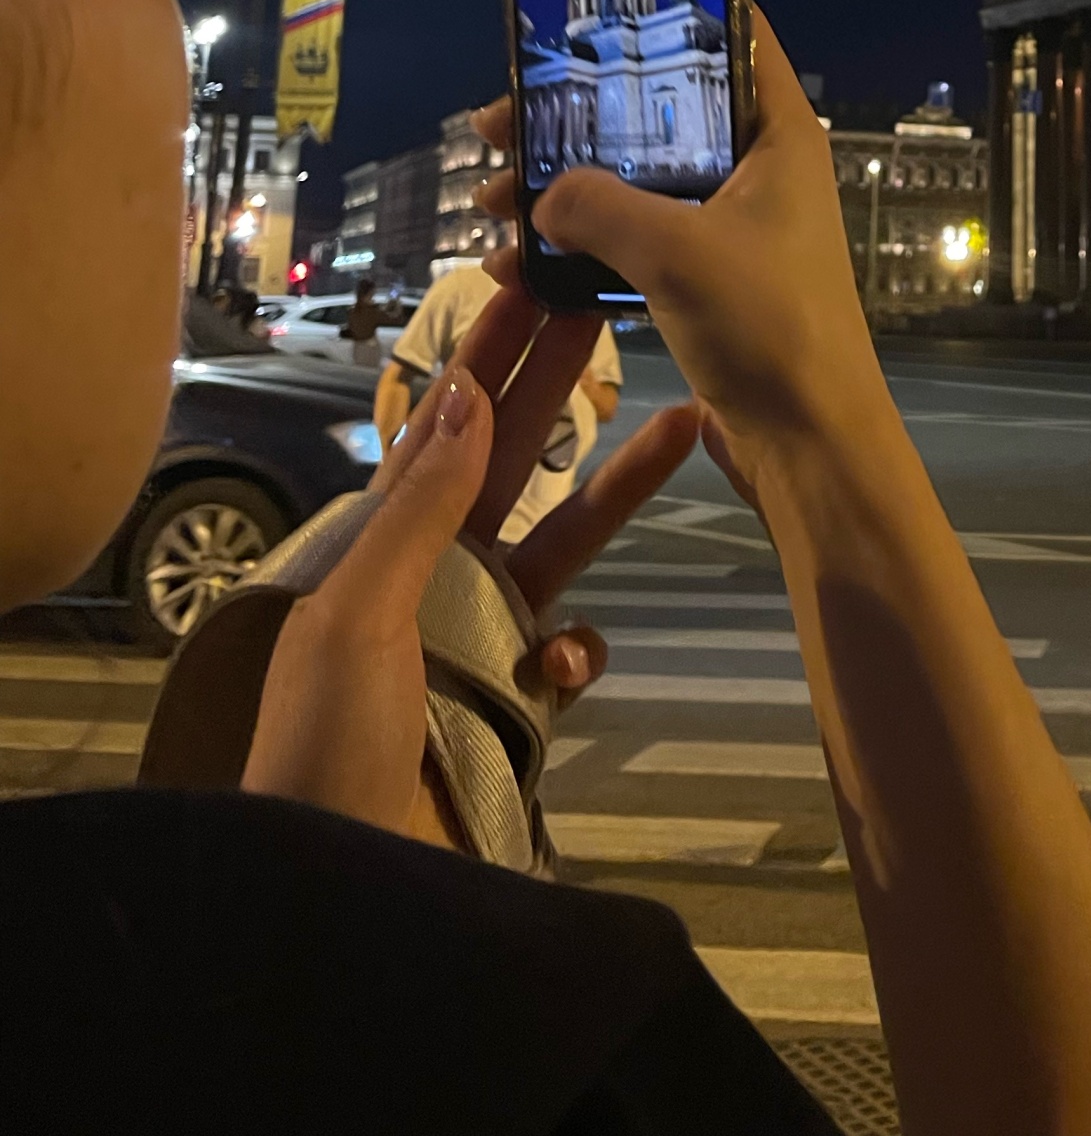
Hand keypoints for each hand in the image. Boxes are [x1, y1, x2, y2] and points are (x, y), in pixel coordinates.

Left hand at [243, 278, 699, 844]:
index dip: (487, 351)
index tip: (528, 279)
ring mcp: (483, 632)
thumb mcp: (359, 613)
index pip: (447, 421)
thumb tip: (470, 393)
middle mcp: (437, 569)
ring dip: (620, 485)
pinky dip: (581, 650)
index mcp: (386, 540)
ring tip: (687, 423)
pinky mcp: (520, 698)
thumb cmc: (329, 741)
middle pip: (513, 455)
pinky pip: (573, 649)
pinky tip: (562, 668)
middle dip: (559, 380)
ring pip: (566, 537)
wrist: (343, 885)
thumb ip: (421, 507)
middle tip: (608, 302)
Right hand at [470, 8, 895, 497]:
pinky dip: (579, 247)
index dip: (668, 13)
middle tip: (499, 128)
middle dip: (575, 121)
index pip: (733, 35)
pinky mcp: (707, 281)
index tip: (590, 14)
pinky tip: (517, 266)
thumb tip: (539, 196)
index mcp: (777, 136)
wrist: (811, 445)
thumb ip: (599, 206)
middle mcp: (758, 170)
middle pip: (657, 114)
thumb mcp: (675, 251)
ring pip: (636, 183)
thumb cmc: (769, 326)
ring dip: (564, 190)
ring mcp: (732, 228)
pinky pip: (632, 243)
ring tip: (488, 203)